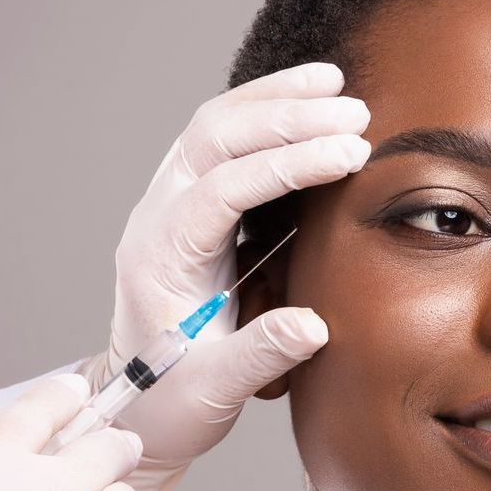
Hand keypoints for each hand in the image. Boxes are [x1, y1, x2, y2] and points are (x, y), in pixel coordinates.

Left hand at [87, 61, 371, 490]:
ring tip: (335, 83)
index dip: (289, 164)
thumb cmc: (169, 403)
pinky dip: (267, 116)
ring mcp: (171, 206)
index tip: (351, 153)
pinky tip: (309, 103)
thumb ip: (260, 354)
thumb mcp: (214, 390)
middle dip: (286, 116)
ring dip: (275, 100)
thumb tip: (313, 325)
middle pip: (214, 136)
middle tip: (356, 112)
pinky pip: (224, 143)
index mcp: (160, 256)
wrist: (134, 407)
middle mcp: (158, 217)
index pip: (223, 186)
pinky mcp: (193, 207)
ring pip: (215, 126)